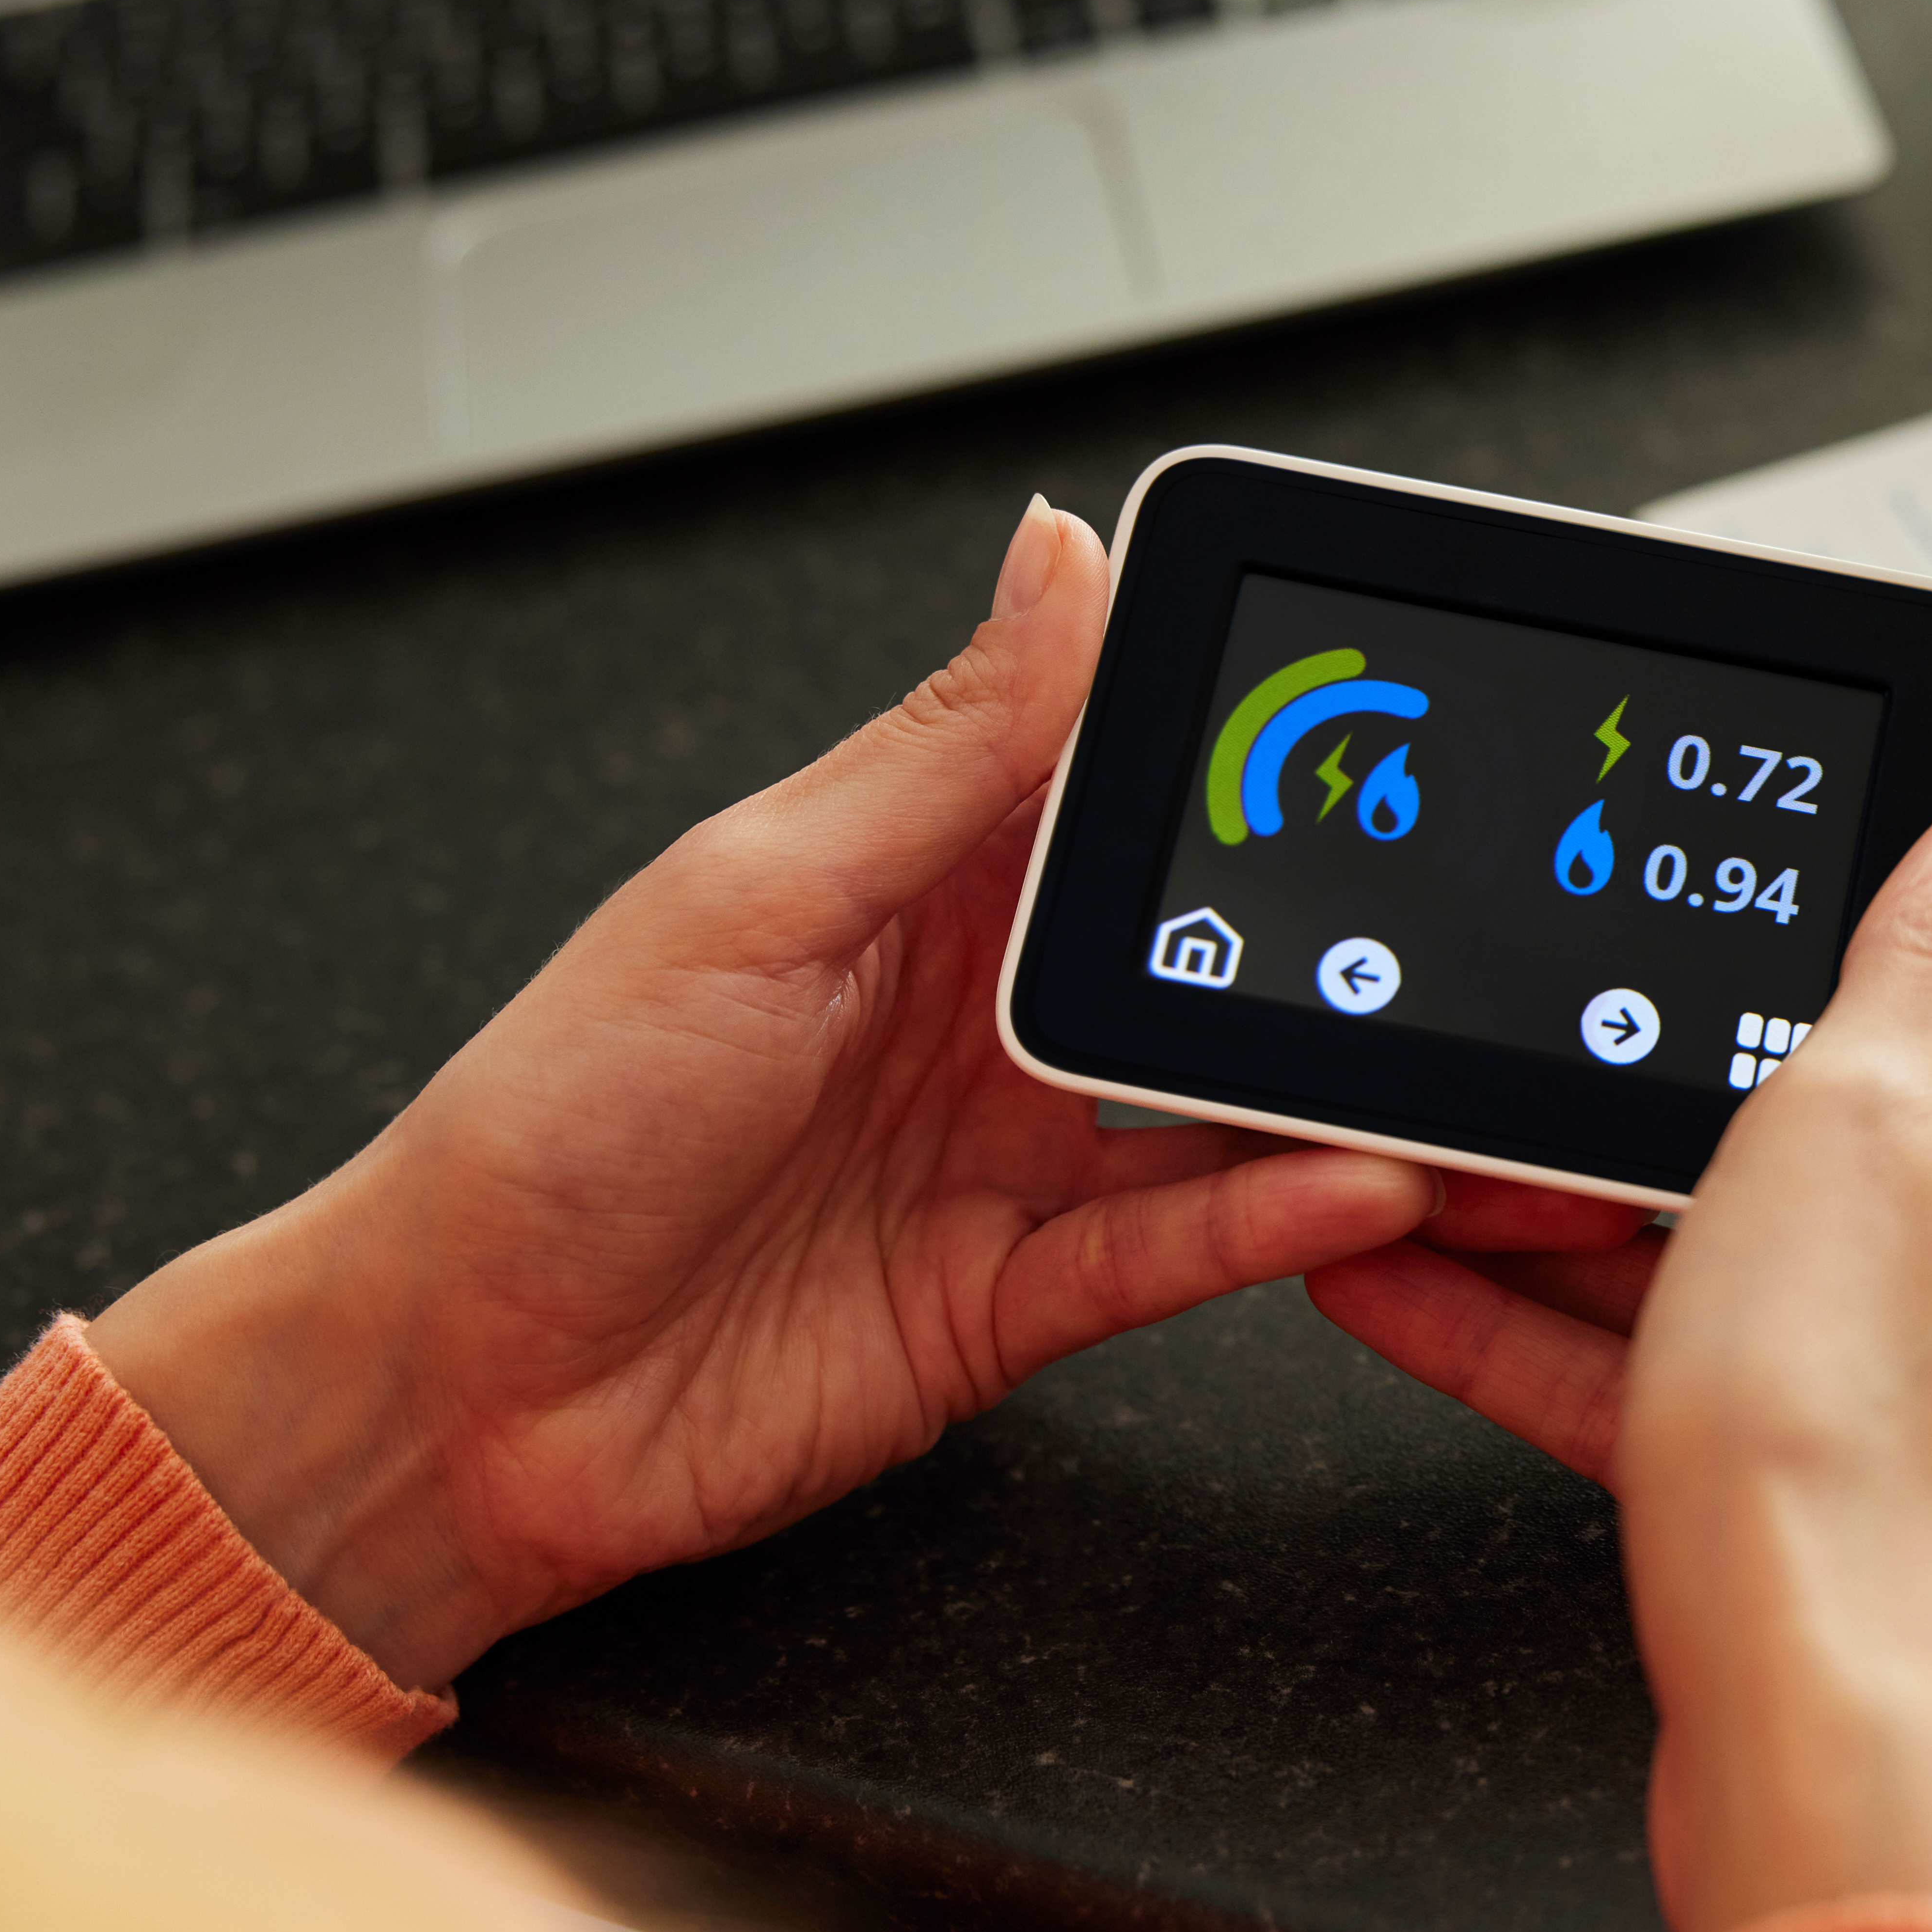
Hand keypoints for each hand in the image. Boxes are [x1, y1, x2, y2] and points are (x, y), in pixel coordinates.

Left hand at [95, 499, 1442, 1689]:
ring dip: (1342, 1099)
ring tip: (1452, 1071)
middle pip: (1193, 956)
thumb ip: (943, 748)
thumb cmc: (547, 1117)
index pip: (1109, 783)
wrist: (459, 1378)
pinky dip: (1269, 1219)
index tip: (1372, 713)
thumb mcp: (755, 891)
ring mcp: (997, 1159)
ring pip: (1220, 1116)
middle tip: (1472, 918)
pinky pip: (1169, 1251)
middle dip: (1332, 940)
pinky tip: (1354, 1181)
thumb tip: (1059, 553)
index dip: (1239, 745)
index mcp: (910, 885)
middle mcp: (971, 1016)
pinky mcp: (1007, 1300)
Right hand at [1312, 799, 1931, 1931]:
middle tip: (1525, 1015)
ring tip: (1405, 1154)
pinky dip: (1547, 1322)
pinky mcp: (1826, 1487)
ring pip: (1727, 1237)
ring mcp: (1924, 1381)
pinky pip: (1671, 1364)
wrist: (1836, 1765)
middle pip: (1841, 1094)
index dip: (1900, 873)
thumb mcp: (1876, 1117)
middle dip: (1667, 1053)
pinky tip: (1402, 1282)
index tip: (1781, 832)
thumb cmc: (1863, 1457)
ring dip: (1563, 1194)